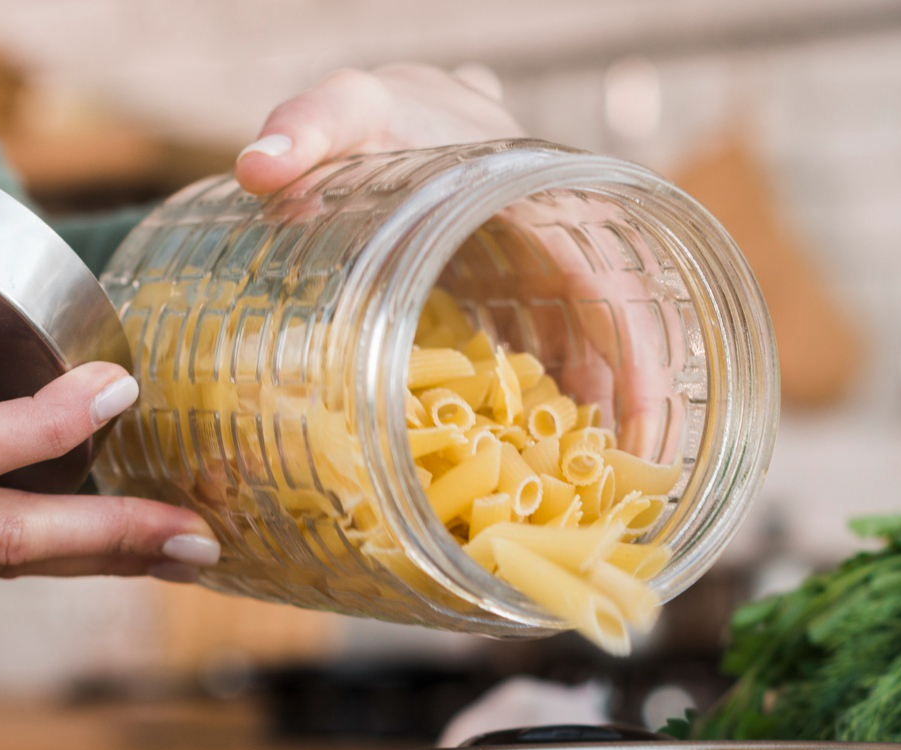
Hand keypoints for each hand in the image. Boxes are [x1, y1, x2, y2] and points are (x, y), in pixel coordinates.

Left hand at [236, 69, 681, 463]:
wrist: (381, 112)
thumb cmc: (377, 110)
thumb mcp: (350, 107)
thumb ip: (310, 124)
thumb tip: (261, 167)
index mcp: (539, 197)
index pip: (609, 282)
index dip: (636, 353)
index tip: (640, 417)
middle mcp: (548, 242)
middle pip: (609, 329)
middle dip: (626, 402)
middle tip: (625, 475)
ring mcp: (527, 277)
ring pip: (580, 352)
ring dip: (590, 416)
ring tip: (587, 490)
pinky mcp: (499, 305)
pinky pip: (539, 360)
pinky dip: (546, 409)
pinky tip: (539, 463)